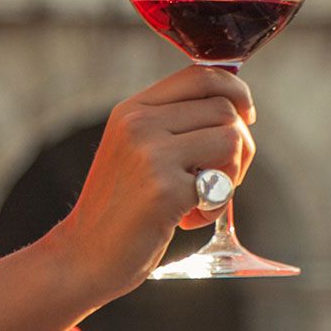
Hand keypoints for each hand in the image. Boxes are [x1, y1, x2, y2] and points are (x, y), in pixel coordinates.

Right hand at [50, 65, 254, 297]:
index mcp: (133, 109)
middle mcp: (140, 123)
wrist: (84, 255)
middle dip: (240, 145)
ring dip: (232, 174)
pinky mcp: (165, 189)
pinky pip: (223, 185)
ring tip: (202, 198)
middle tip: (219, 178)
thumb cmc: (122, 207)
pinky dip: (216, 207)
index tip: (246, 116)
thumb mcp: (136, 150)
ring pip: (232, 138)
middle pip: (224, 109)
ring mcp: (151, 154)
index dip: (235, 91)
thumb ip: (175, 125)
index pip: (200, 75)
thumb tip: (238, 107)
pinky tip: (188, 220)